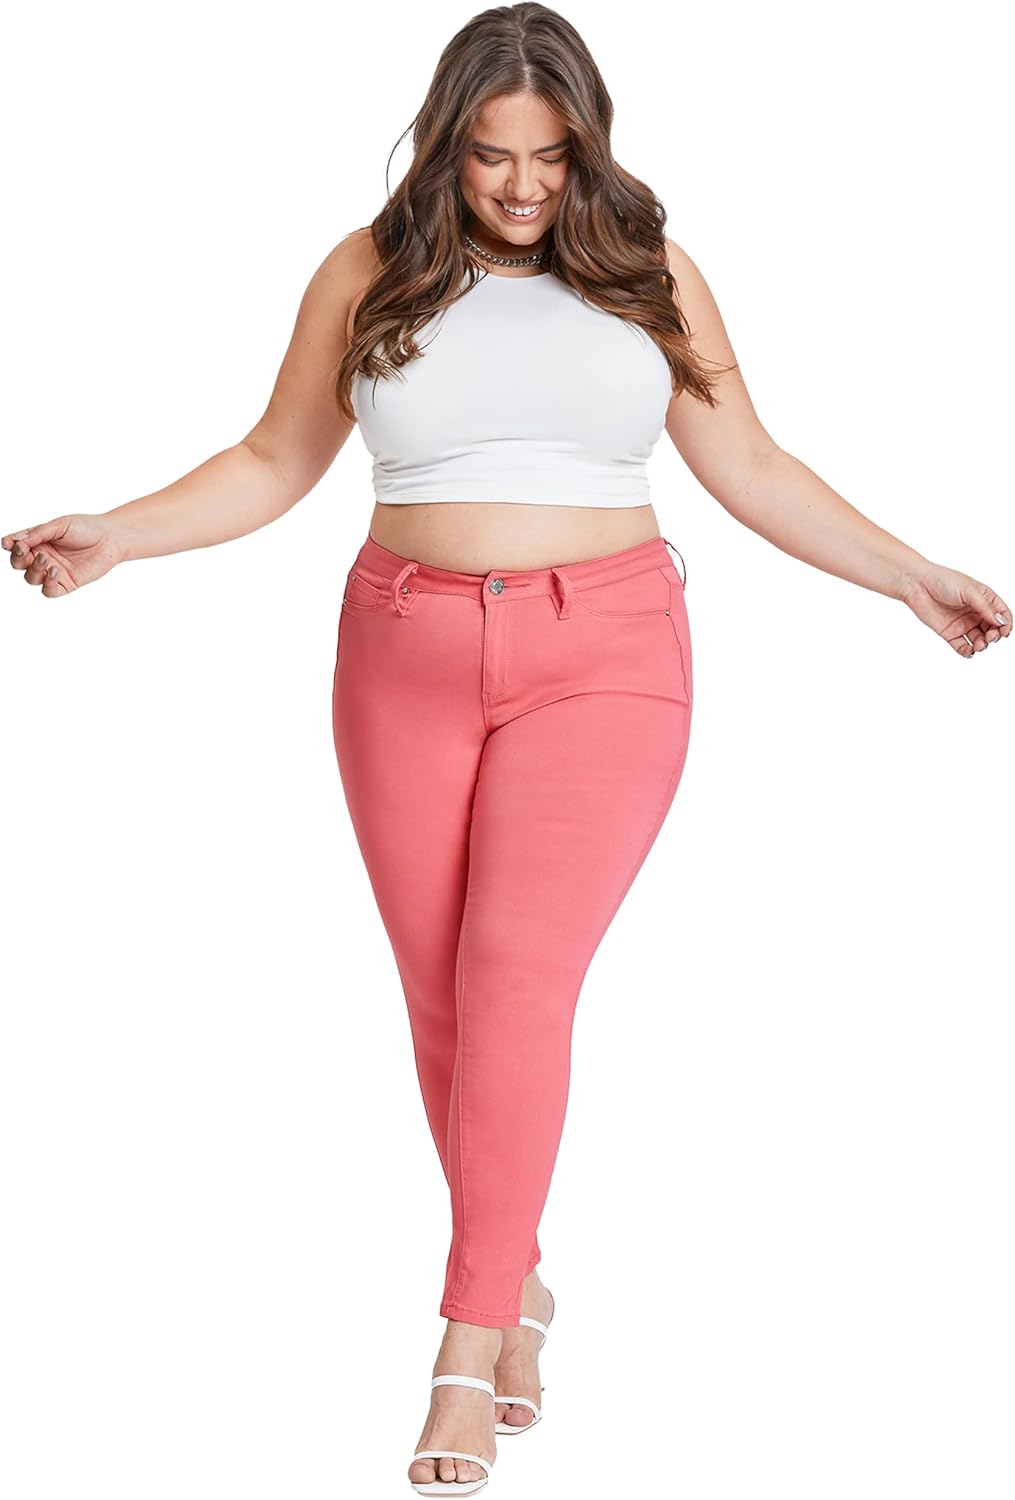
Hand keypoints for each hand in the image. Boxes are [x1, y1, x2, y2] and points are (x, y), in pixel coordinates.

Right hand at [2, 514, 126, 596]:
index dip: (10, 546)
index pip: (16, 546)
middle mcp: (43, 556)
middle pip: (19, 564)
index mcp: (38, 541)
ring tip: (46, 559)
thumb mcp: (60, 526)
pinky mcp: (66, 584)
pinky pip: (49, 590)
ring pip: (31, 578)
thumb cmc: (86, 528)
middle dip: (17, 558)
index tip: (9, 543)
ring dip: (34, 569)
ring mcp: (53, 571)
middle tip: (23, 550)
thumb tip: (18, 541)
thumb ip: (38, 533)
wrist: (111, 539)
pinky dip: (47, 584)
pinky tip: (54, 572)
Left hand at [900, 564, 1009, 656]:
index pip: (1002, 614)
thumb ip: (985, 607)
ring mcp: (963, 624)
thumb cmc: (943, 581)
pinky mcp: (950, 633)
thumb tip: (1001, 621)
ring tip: (979, 645)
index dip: (1006, 624)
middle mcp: (975, 612)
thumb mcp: (969, 591)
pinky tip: (969, 651)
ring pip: (979, 640)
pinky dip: (967, 652)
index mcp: (984, 599)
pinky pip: (962, 646)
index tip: (1004, 632)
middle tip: (990, 638)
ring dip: (982, 645)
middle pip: (993, 629)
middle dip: (994, 636)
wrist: (917, 585)